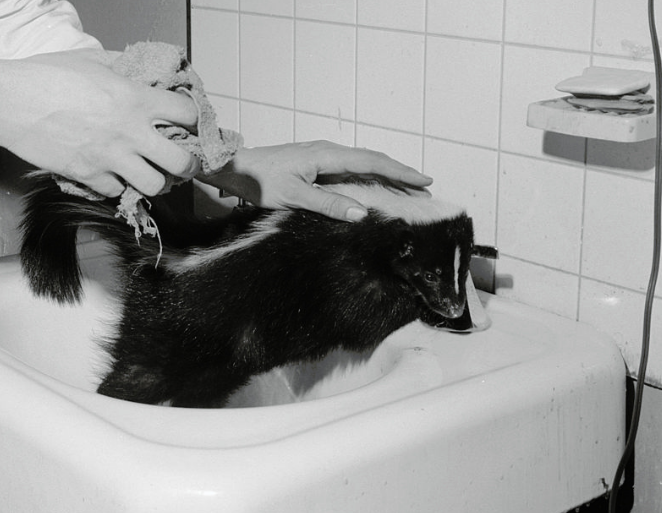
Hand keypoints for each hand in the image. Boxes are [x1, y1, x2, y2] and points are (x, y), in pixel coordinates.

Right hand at [0, 50, 199, 197]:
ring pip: (155, 186)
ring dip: (157, 181)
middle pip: (182, 162)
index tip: (188, 124)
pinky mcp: (89, 175)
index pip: (188, 115)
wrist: (7, 101)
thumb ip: (123, 68)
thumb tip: (141, 72)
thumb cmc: (45, 75)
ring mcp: (110, 158)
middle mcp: (130, 132)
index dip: (193, 120)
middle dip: (188, 165)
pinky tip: (115, 175)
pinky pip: (118, 192)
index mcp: (135, 99)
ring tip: (152, 174)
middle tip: (182, 162)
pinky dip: (119, 187)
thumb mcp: (91, 61)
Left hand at [198, 141, 432, 220]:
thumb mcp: (293, 197)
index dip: (401, 173)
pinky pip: (351, 170)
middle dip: (401, 175)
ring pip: (364, 165)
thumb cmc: (260, 181)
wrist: (236, 168)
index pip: (373, 163)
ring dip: (387, 177)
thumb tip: (362, 212)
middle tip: (425, 190)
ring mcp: (323, 156)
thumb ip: (327, 204)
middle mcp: (329, 152)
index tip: (424, 181)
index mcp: (327, 156)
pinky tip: (376, 189)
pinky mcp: (317, 164)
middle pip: (374, 162)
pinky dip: (369, 178)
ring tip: (408, 191)